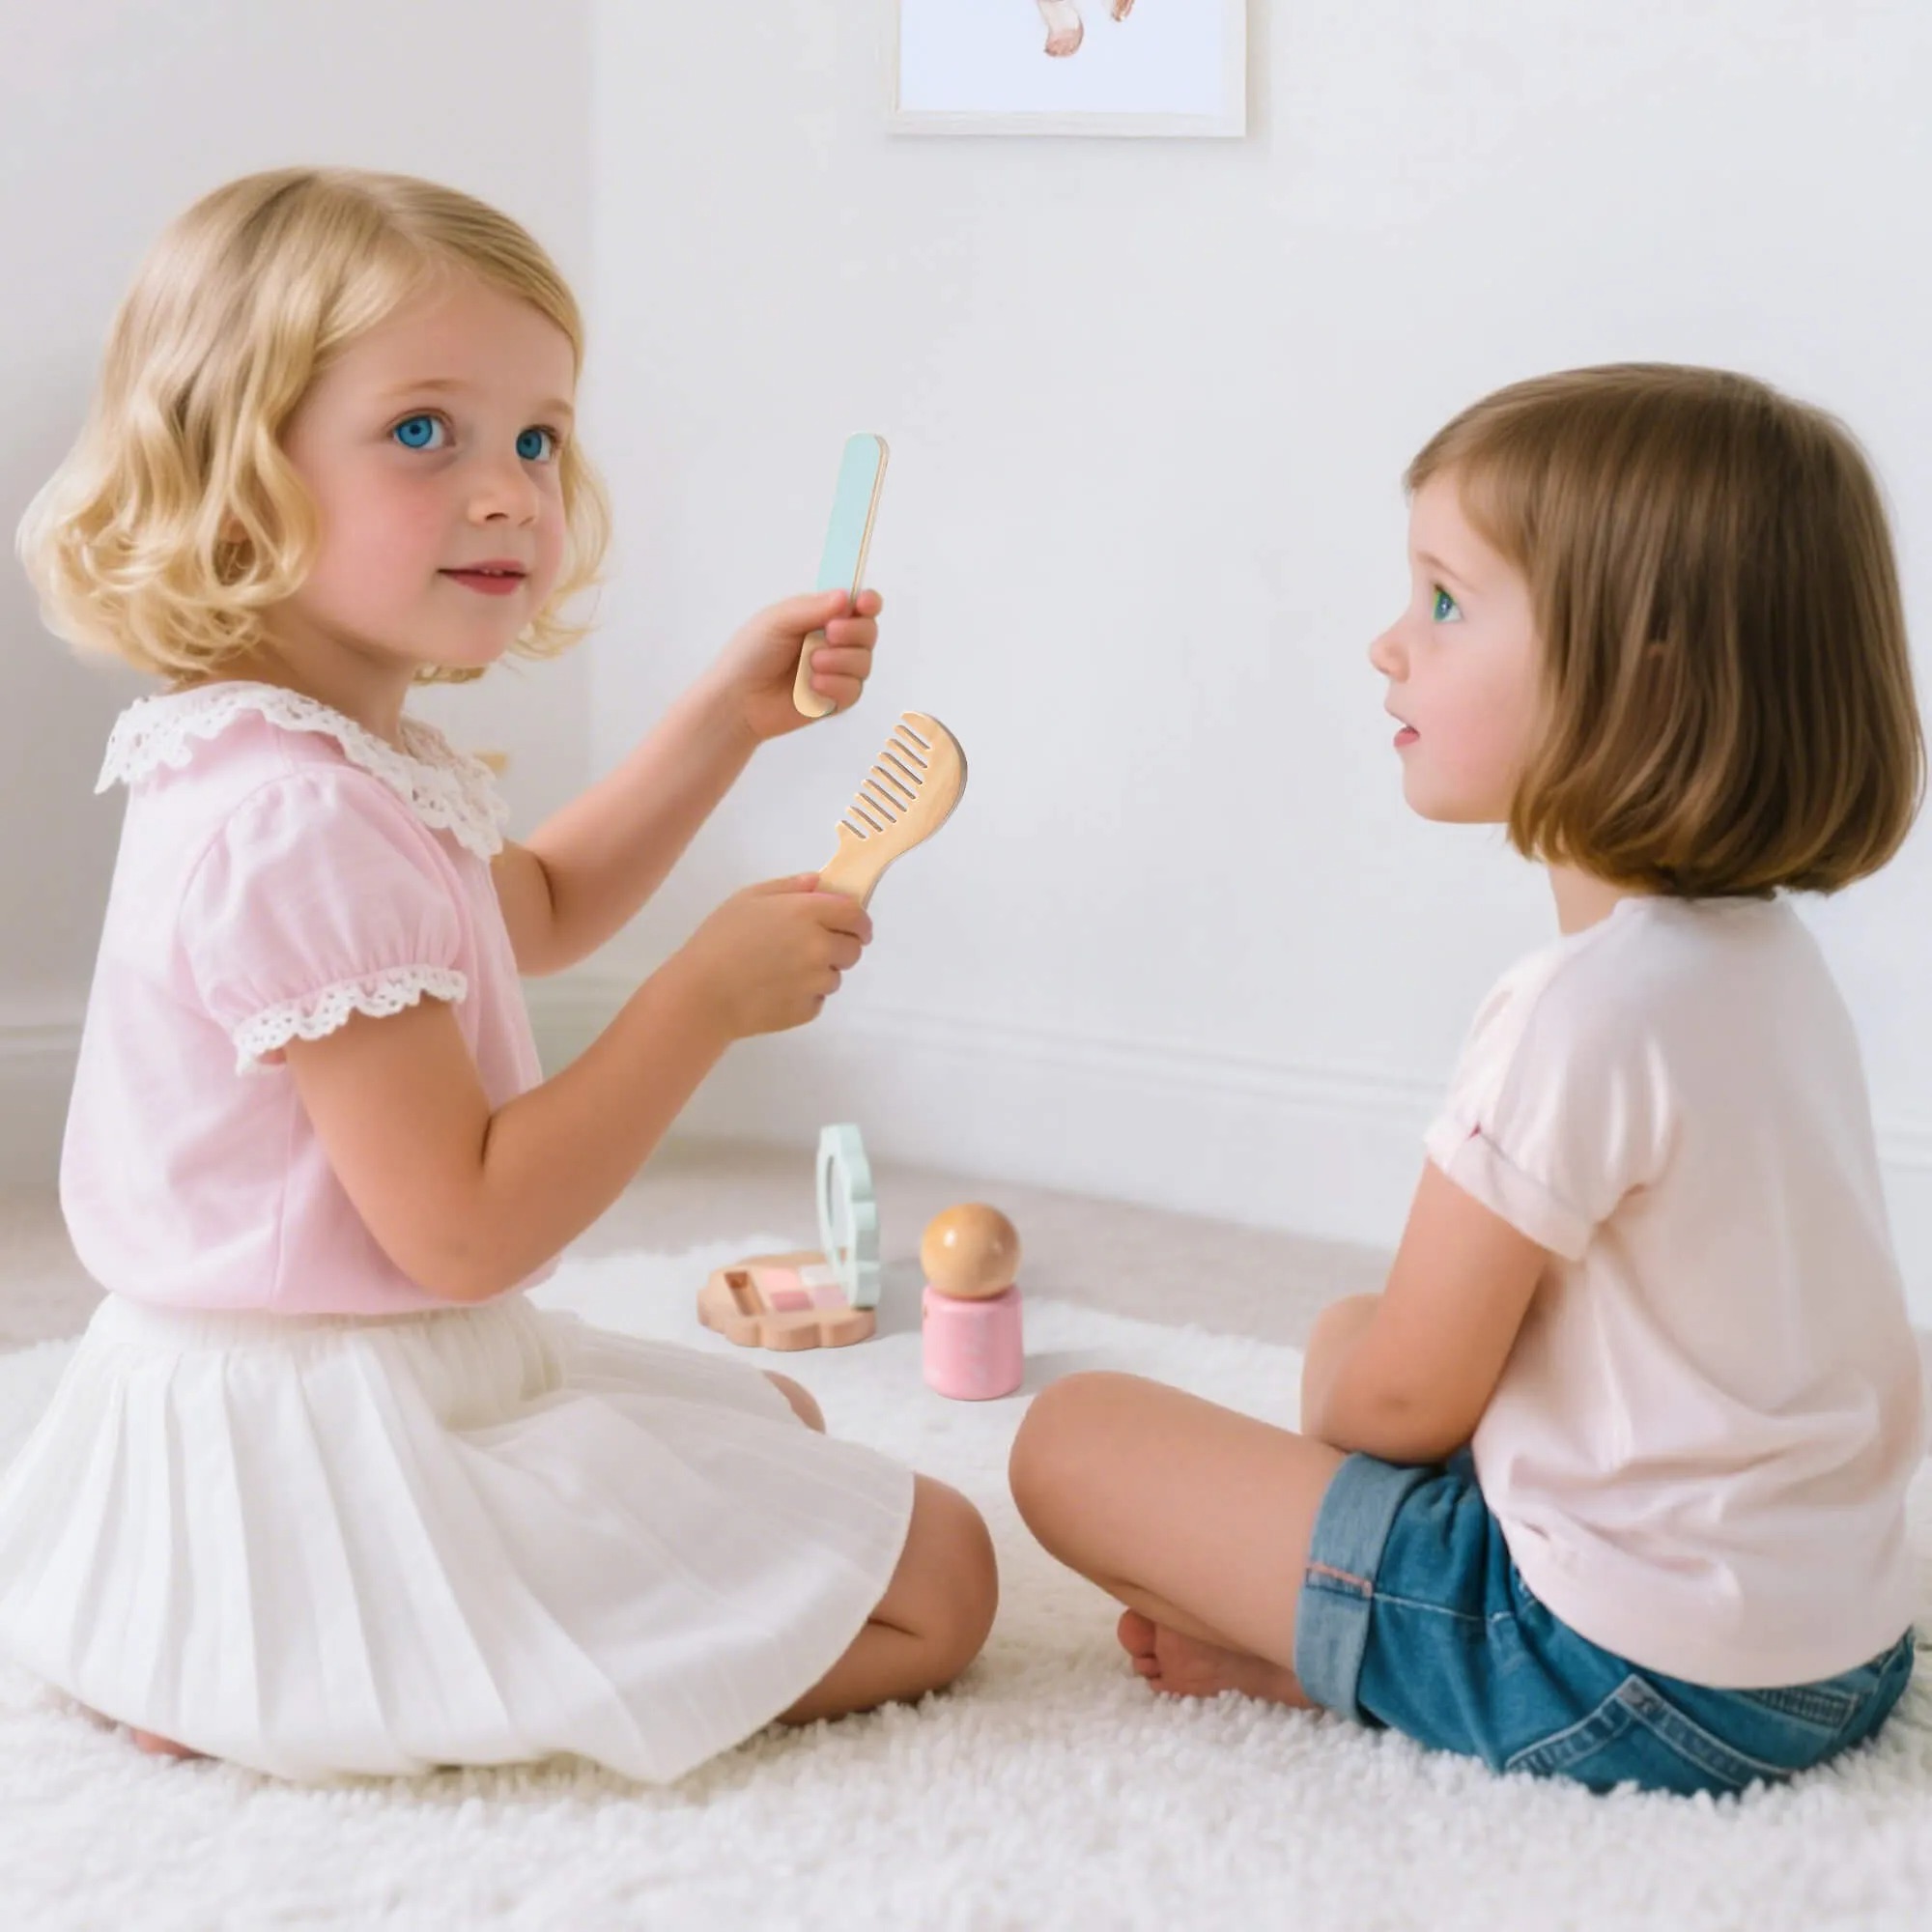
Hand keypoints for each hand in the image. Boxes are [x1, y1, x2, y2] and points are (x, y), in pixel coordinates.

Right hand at [670, 875, 873, 1038]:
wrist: (702, 994)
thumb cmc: (719, 939)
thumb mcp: (748, 898)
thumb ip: (789, 887)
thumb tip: (819, 883)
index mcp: (807, 913)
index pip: (855, 915)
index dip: (859, 921)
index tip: (854, 926)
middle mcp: (820, 947)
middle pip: (853, 949)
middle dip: (840, 946)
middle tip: (811, 948)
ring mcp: (816, 982)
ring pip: (835, 976)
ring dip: (820, 973)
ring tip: (782, 971)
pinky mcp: (808, 1010)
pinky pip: (817, 1000)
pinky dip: (805, 995)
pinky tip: (775, 991)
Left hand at [711, 588, 883, 743]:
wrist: (737, 699)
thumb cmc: (750, 654)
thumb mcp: (778, 621)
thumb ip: (813, 608)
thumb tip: (847, 597)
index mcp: (821, 616)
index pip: (858, 605)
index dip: (868, 602)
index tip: (865, 604)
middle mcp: (834, 642)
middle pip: (868, 632)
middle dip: (853, 631)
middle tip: (829, 634)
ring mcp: (837, 672)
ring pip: (864, 662)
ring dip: (840, 661)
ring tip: (811, 664)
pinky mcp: (836, 700)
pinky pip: (854, 690)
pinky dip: (836, 685)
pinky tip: (813, 686)